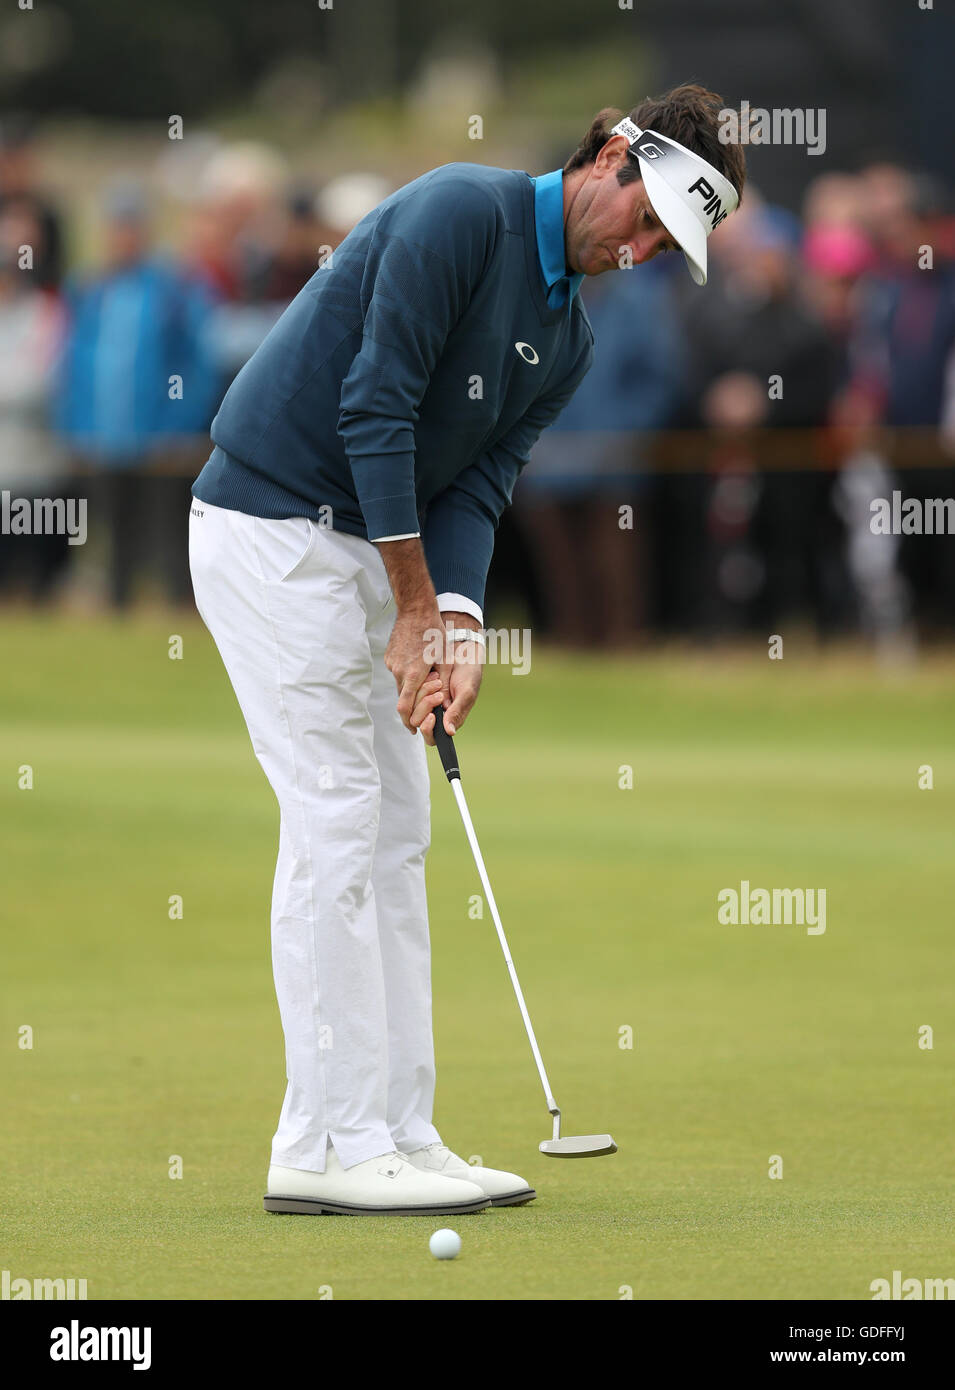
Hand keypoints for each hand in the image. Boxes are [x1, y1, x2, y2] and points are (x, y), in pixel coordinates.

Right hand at [385, 605, 449, 732]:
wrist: (416, 610)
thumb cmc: (435, 633)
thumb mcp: (445, 661)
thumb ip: (442, 685)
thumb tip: (442, 705)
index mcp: (413, 675)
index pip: (405, 708)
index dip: (409, 722)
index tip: (414, 729)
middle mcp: (399, 671)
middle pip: (403, 698)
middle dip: (416, 703)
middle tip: (431, 697)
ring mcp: (391, 664)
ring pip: (400, 686)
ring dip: (412, 687)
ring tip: (427, 673)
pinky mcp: (389, 657)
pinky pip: (397, 673)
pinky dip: (407, 675)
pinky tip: (418, 662)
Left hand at [419, 636, 483, 743]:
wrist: (464, 652)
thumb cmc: (469, 674)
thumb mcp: (466, 693)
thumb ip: (457, 712)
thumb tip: (449, 732)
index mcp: (449, 719)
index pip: (432, 737)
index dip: (428, 729)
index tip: (431, 716)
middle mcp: (437, 713)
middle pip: (418, 722)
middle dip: (425, 706)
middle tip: (439, 692)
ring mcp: (428, 701)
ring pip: (413, 707)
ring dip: (423, 693)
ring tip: (438, 680)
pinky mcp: (421, 689)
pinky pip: (412, 692)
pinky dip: (420, 684)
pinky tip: (433, 675)